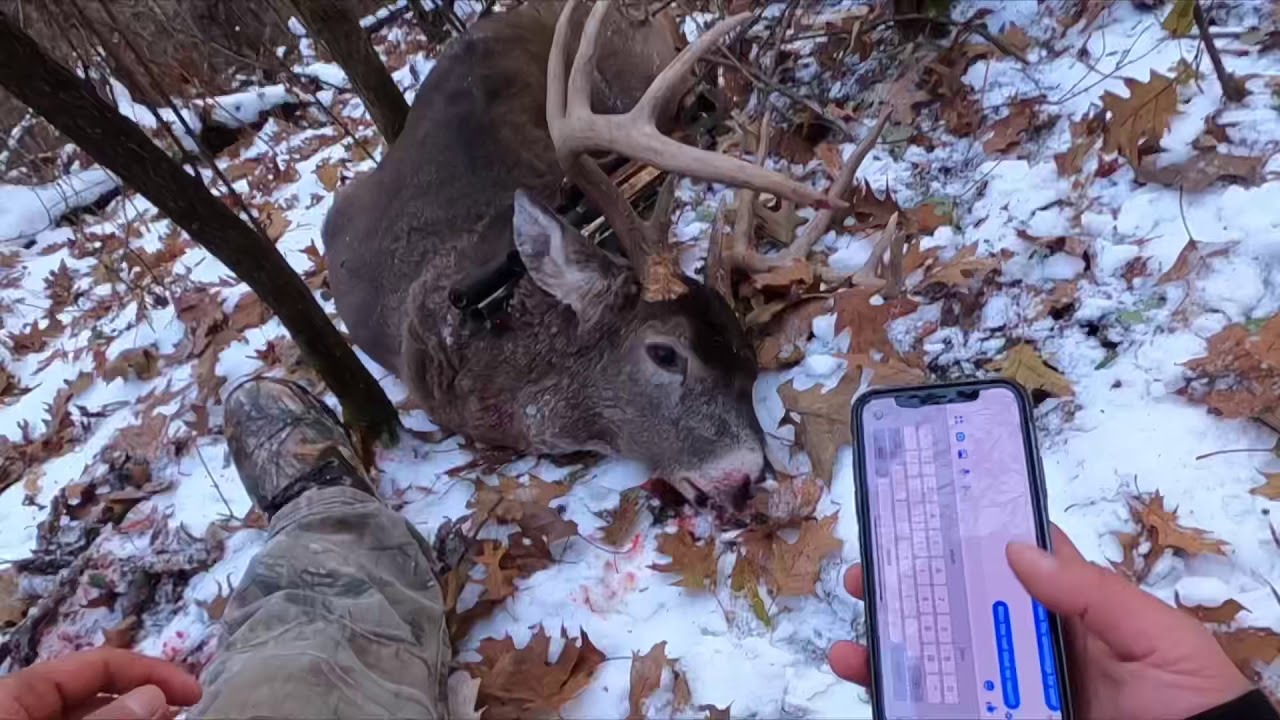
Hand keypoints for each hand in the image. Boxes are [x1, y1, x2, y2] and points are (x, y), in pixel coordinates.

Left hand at [0, 647, 201, 719]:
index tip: (193, 692)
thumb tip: (155, 695)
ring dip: (137, 717)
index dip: (150, 671)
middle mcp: (24, 710)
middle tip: (186, 711)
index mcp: (15, 693)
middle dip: (147, 699)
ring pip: (93, 719)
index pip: (97, 663)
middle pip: (97, 693)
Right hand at [828, 526, 1252, 719]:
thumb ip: (1092, 592)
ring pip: (942, 658)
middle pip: (960, 606)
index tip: (921, 511)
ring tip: (853, 632)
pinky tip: (867, 678)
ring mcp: (1013, 690)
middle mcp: (1033, 648)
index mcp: (1072, 612)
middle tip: (868, 570)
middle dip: (910, 585)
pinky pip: (939, 707)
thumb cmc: (1194, 705)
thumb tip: (1018, 548)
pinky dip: (899, 694)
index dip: (968, 534)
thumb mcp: (1156, 636)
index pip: (1012, 561)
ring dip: (892, 641)